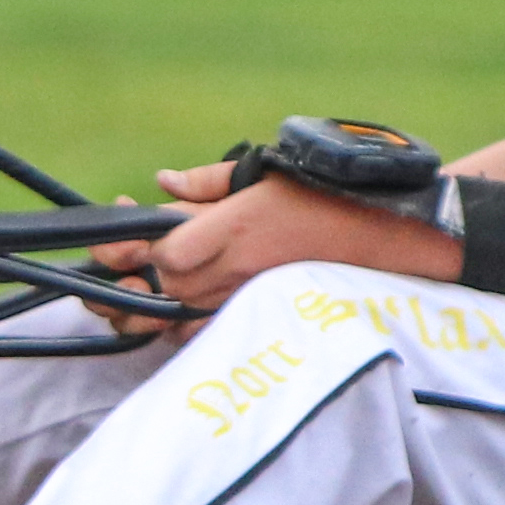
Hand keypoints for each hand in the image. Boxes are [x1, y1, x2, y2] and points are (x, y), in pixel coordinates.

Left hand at [91, 158, 440, 320]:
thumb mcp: (264, 172)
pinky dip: (180, 325)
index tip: (127, 227)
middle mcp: (238, 266)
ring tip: (134, 284)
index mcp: (235, 225)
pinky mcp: (258, 312)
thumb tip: (162, 182)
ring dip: (153, 300)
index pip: (165, 249)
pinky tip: (172, 306)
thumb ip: (207, 181)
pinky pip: (204, 332)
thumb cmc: (323, 195)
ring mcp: (248, 294)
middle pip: (165, 283)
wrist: (383, 233)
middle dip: (135, 272)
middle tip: (122, 255)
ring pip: (179, 312)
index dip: (136, 244)